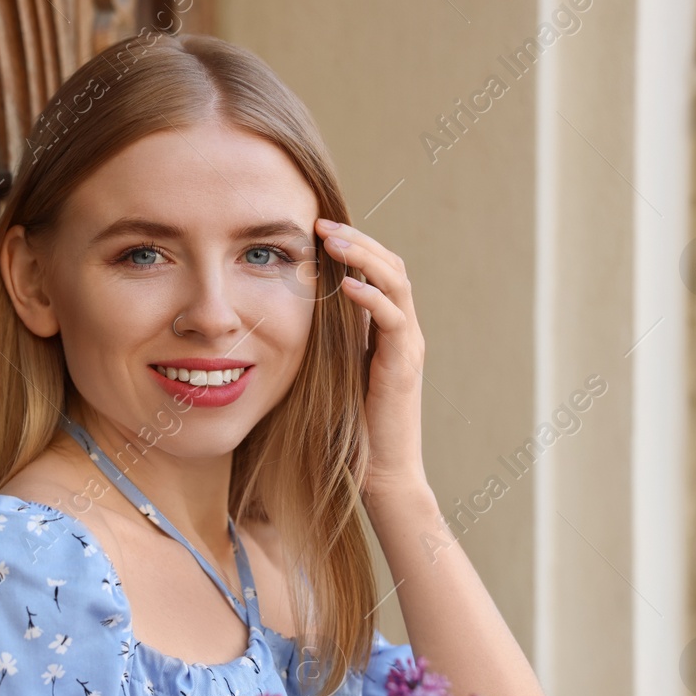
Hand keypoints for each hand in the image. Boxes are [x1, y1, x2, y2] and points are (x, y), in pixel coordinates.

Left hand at [314, 218, 429, 501]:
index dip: (352, 245)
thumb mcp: (330, 370)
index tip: (315, 228)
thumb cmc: (349, 426)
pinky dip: (373, 298)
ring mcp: (407, 346)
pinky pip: (394, 320)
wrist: (379, 471)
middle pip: (391, 265)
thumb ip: (324, 340)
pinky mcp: (404, 366)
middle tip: (322, 223)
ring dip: (365, 258)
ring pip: (397, 283)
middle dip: (358, 240)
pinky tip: (349, 286)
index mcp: (385, 328)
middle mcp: (402, 331)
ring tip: (335, 242)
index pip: (376, 270)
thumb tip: (287, 314)